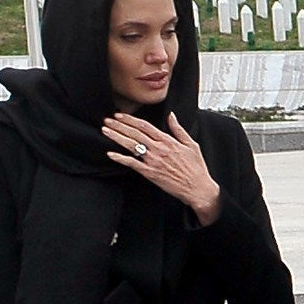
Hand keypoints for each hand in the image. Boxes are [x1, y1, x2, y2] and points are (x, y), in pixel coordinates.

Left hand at [104, 113, 222, 223]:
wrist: (197, 188)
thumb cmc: (196, 168)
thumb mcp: (191, 144)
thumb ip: (179, 129)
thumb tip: (171, 116)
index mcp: (168, 141)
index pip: (145, 126)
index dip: (130, 119)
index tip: (120, 115)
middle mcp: (158, 149)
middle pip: (134, 133)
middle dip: (119, 125)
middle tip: (107, 120)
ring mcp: (153, 161)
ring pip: (130, 145)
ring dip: (116, 137)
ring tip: (105, 131)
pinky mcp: (149, 173)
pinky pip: (132, 164)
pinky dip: (120, 158)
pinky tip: (110, 154)